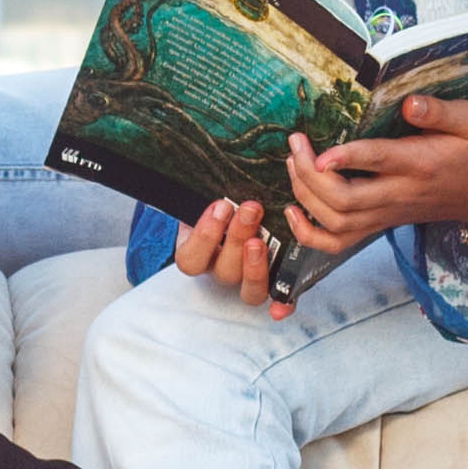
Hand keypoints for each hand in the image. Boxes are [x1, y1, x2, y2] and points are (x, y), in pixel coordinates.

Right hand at [169, 197, 290, 313]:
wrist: (237, 205)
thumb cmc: (219, 198)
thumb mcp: (202, 192)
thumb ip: (199, 186)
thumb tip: (183, 160)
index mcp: (197, 254)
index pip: (191, 259)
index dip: (204, 236)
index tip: (219, 207)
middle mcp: (220, 271)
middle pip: (224, 270)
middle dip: (237, 238)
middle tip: (251, 208)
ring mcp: (246, 280)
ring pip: (249, 289)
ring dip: (256, 266)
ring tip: (263, 239)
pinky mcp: (273, 283)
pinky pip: (278, 300)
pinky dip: (282, 305)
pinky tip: (284, 308)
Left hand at [286, 94, 467, 249]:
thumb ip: (440, 111)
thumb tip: (409, 102)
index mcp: (419, 165)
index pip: (378, 162)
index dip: (346, 159)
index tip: (320, 152)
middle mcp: (398, 194)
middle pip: (345, 200)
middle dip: (310, 175)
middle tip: (296, 143)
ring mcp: (385, 215)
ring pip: (336, 222)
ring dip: (305, 195)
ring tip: (293, 162)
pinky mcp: (377, 225)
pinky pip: (338, 243)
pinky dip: (308, 235)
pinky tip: (292, 211)